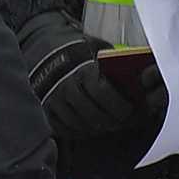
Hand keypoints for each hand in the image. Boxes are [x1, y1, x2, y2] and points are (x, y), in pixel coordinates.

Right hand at [20, 13, 133, 145]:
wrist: (43, 46)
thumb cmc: (77, 49)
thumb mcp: (98, 49)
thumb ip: (114, 66)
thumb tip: (136, 84)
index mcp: (82, 70)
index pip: (104, 94)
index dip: (121, 106)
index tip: (132, 110)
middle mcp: (66, 87)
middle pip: (94, 115)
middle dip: (113, 122)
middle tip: (123, 122)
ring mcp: (53, 100)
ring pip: (80, 125)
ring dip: (97, 128)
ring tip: (108, 126)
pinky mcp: (44, 109)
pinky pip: (64, 129)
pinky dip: (79, 132)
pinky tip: (89, 128)